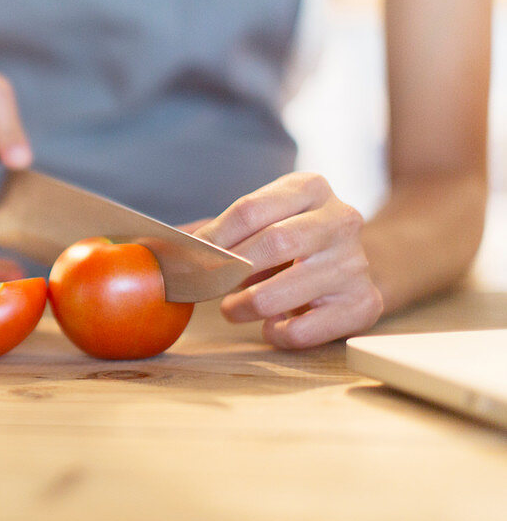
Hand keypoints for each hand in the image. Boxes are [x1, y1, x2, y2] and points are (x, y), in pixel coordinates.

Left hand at [191, 173, 383, 348]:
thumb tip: (157, 246)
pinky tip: (272, 325)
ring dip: (246, 306)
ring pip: (286, 291)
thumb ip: (214, 231)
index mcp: (310, 187)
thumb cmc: (290, 241)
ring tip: (231, 309)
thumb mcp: (260, 222)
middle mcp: (341, 219)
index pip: (251, 210)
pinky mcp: (364, 304)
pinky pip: (307, 329)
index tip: (188, 259)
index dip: (212, 239)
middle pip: (273, 243)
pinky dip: (278, 333)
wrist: (351, 263)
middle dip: (229, 270)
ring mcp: (356, 262)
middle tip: (205, 287)